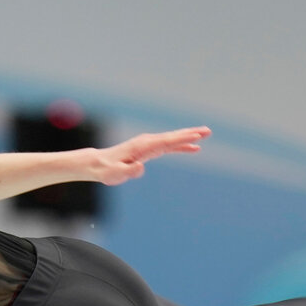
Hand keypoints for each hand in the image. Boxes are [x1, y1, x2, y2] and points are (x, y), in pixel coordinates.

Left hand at [86, 127, 210, 185]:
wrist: (98, 164)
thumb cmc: (107, 170)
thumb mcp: (116, 174)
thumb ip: (129, 171)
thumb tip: (141, 167)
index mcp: (143, 147)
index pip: (166, 142)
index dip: (182, 139)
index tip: (197, 136)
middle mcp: (147, 142)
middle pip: (173, 137)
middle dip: (190, 134)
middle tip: (208, 131)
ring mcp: (148, 144)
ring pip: (172, 139)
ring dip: (189, 137)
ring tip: (205, 135)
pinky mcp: (149, 149)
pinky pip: (169, 146)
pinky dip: (181, 146)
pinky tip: (193, 148)